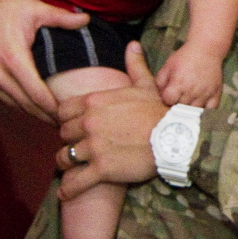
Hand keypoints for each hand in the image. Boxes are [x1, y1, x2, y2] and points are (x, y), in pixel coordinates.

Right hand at [0, 0, 88, 120]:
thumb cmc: (2, 11)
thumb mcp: (32, 8)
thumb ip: (60, 17)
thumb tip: (86, 19)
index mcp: (13, 59)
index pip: (37, 94)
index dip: (53, 108)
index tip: (70, 113)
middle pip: (27, 106)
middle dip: (47, 116)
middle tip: (68, 122)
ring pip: (16, 106)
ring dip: (34, 114)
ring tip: (55, 118)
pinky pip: (5, 100)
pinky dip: (20, 105)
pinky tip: (35, 108)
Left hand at [56, 42, 167, 199]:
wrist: (175, 138)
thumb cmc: (160, 111)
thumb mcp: (146, 85)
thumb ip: (134, 65)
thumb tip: (133, 45)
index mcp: (95, 101)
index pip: (63, 111)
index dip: (66, 119)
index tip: (73, 126)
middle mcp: (89, 123)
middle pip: (62, 134)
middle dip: (68, 141)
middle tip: (76, 147)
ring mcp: (93, 147)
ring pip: (64, 157)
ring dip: (66, 164)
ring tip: (71, 168)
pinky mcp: (101, 169)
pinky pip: (75, 182)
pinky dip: (68, 189)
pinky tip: (65, 193)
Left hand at [156, 42, 222, 109]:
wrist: (206, 49)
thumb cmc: (185, 57)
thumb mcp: (168, 65)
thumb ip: (160, 82)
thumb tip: (160, 96)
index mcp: (178, 83)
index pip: (168, 101)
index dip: (166, 99)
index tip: (169, 95)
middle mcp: (192, 91)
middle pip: (181, 108)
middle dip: (177, 105)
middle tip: (178, 99)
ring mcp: (205, 94)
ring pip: (194, 111)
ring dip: (190, 109)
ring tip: (188, 103)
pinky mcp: (216, 94)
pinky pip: (211, 109)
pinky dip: (205, 111)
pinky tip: (201, 106)